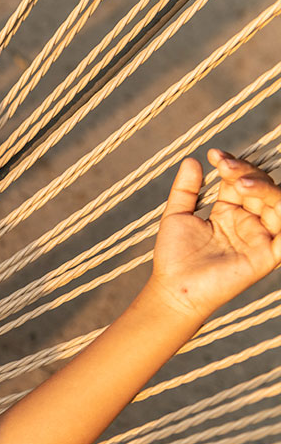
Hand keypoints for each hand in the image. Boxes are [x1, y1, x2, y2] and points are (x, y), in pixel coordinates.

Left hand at [150, 148, 280, 318]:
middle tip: (225, 167)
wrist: (174, 288)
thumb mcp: (176, 216)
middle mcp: (248, 222)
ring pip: (278, 203)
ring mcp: (260, 237)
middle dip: (247, 172)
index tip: (214, 155)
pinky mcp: (268, 255)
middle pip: (262, 187)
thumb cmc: (174, 256)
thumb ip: (186, 189)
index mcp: (229, 212)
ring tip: (240, 183)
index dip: (232, 165)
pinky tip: (275, 201)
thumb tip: (192, 160)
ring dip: (264, 188)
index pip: (241, 180)